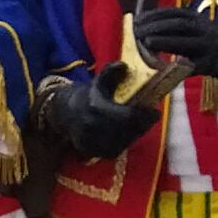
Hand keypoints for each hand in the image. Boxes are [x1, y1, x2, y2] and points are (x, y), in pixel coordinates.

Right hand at [41, 78, 157, 159]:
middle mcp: (93, 126)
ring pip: (123, 142)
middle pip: (128, 130)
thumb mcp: (98, 81)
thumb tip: (123, 66)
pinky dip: (124, 142)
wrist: (63, 112)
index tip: (154, 111)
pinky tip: (127, 134)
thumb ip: (111, 72)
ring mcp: (91, 141)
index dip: (145, 115)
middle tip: (150, 118)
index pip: (129, 116)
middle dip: (143, 124)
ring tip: (140, 125)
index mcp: (96, 107)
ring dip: (135, 134)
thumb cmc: (87, 96)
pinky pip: (115, 150)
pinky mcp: (91, 151)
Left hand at [128, 4, 217, 94]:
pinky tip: (164, 67)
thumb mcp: (197, 29)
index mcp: (198, 19)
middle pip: (179, 25)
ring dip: (165, 42)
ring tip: (147, 42)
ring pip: (186, 43)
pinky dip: (178, 66)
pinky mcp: (212, 64)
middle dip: (156, 26)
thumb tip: (145, 27)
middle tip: (137, 31)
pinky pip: (193, 65)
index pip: (173, 13)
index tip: (137, 19)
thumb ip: (176, 28)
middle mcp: (205, 30)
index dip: (154, 15)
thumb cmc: (211, 43)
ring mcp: (210, 47)